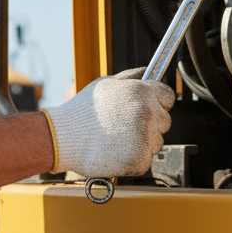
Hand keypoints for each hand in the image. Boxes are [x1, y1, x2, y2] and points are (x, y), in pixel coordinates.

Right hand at [43, 68, 174, 177]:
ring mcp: (144, 137)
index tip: (146, 108)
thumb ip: (132, 77)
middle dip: (150, 124)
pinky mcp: (139, 159)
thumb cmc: (82, 111)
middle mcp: (146, 113)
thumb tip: (148, 72)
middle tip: (124, 126)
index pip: (168, 97)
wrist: (64, 137)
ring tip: (117, 138)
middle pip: (164, 121)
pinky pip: (146, 160)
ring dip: (143, 142)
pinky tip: (117, 151)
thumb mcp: (106, 83)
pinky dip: (134, 159)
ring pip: (157, 142)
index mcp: (141, 92)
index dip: (157, 103)